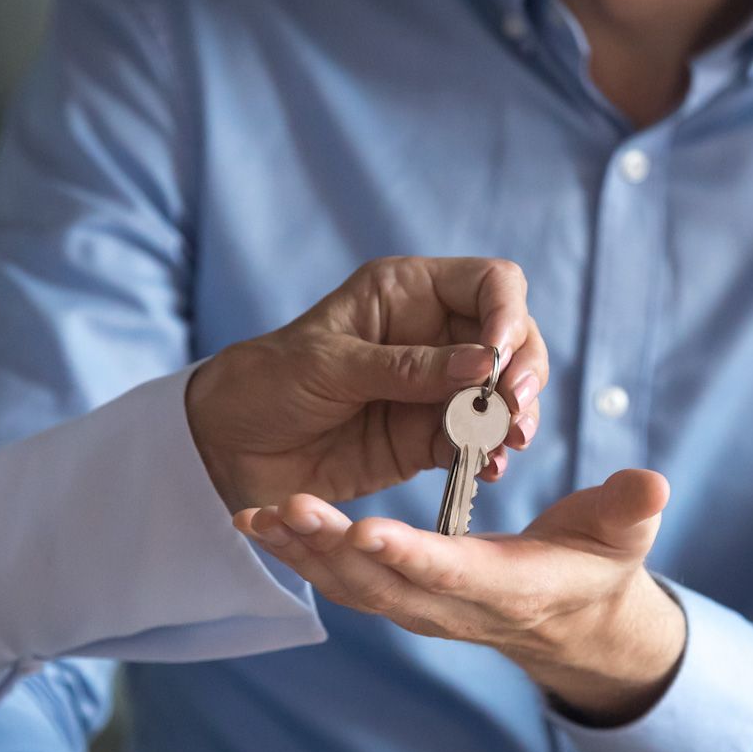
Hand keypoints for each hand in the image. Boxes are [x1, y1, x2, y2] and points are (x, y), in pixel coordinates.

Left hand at [186, 256, 547, 511]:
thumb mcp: (330, 366)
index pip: (489, 284)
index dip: (508, 313)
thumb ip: (407, 366)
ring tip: (510, 443)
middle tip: (516, 410)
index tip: (500, 356)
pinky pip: (477, 441)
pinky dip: (492, 453)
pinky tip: (491, 467)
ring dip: (515, 417)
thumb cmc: (267, 383)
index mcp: (407, 292)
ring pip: (503, 393)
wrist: (227, 447)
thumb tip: (486, 362)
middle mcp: (432, 334)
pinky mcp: (429, 438)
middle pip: (512, 338)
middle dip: (524, 372)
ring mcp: (435, 388)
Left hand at [237, 469, 685, 722]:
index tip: (367, 532)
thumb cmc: (600, 562)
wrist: (574, 619)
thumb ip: (630, 509)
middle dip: (332, 549)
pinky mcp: (399, 597)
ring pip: (351, 586)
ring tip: (255, 516)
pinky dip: (297, 556)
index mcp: (507, 585)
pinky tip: (256, 524)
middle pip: (384, 583)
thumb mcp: (624, 533)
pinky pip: (341, 581)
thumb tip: (652, 485)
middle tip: (289, 507)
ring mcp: (421, 607)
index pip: (453, 573)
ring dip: (301, 554)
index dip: (411, 556)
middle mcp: (453, 606)